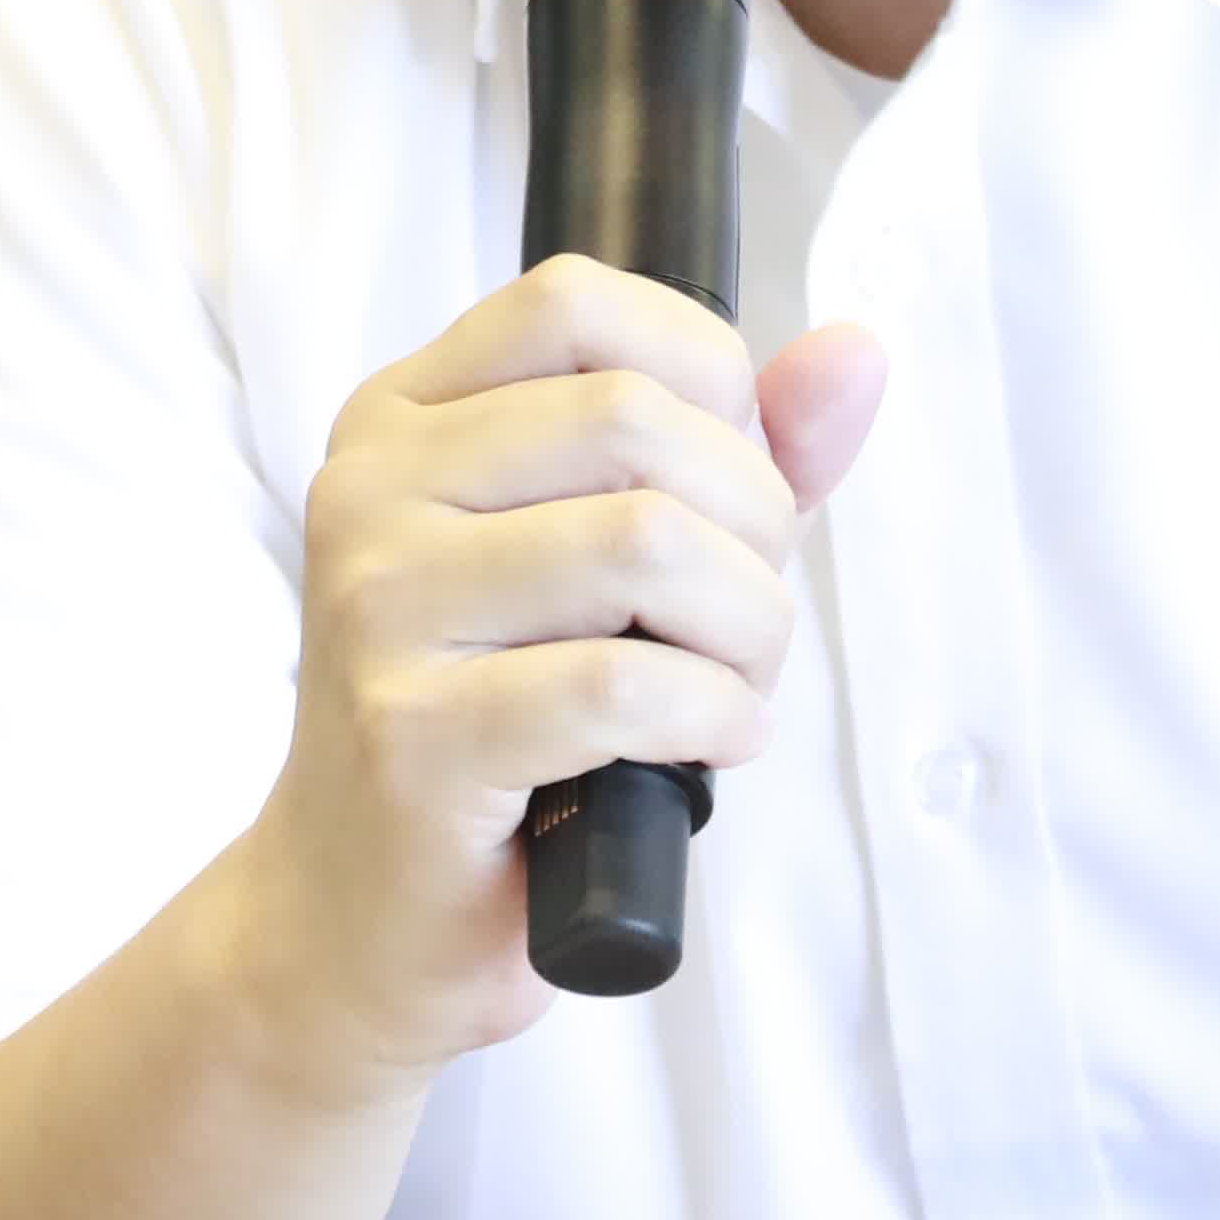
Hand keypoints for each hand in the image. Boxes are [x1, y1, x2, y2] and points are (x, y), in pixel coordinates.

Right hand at [191, 259, 884, 1086]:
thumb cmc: (505, 728)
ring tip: (732, 688)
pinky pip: (623, 685)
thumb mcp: (613, 565)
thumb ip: (735, 450)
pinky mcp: (412, 736)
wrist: (363, 917)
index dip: (707, 380)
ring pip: (644, 542)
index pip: (578, 302)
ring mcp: (377, 610)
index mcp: (402, 419)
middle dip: (751, 525)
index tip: (727, 488)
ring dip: (746, 630)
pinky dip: (714, 715)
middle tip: (746, 621)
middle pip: (634, 420)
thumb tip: (856, 351)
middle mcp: (368, 490)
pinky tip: (711, 745)